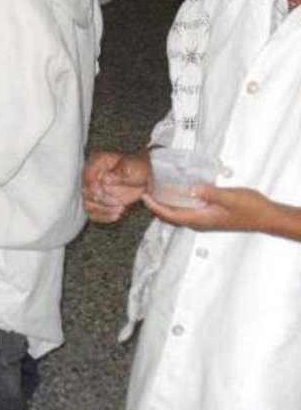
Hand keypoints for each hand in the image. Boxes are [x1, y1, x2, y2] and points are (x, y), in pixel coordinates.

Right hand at [82, 151, 150, 222]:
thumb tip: (105, 179)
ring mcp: (95, 191)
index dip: (93, 186)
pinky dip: (103, 217)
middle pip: (86, 192)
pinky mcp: (100, 203)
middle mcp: (93, 177)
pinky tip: (116, 215)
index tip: (103, 192)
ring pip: (88, 205)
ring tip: (120, 209)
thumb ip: (119, 172)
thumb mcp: (132, 166)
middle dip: (101, 200)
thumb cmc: (137, 168)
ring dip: (103, 210)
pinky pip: (94, 213)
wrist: (146, 178)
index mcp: (98, 163)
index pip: (87, 176)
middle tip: (116, 202)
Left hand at [143, 184, 272, 231]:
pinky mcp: (208, 215)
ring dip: (165, 203)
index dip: (156, 207)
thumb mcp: (231, 198)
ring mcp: (203, 219)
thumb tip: (193, 188)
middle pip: (171, 216)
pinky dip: (176, 201)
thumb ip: (212, 193)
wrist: (266, 216)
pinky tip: (175, 191)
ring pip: (177, 213)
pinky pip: (186, 210)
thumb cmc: (250, 208)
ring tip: (155, 188)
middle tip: (145, 189)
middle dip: (156, 205)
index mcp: (201, 219)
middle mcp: (199, 222)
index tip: (144, 196)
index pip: (172, 215)